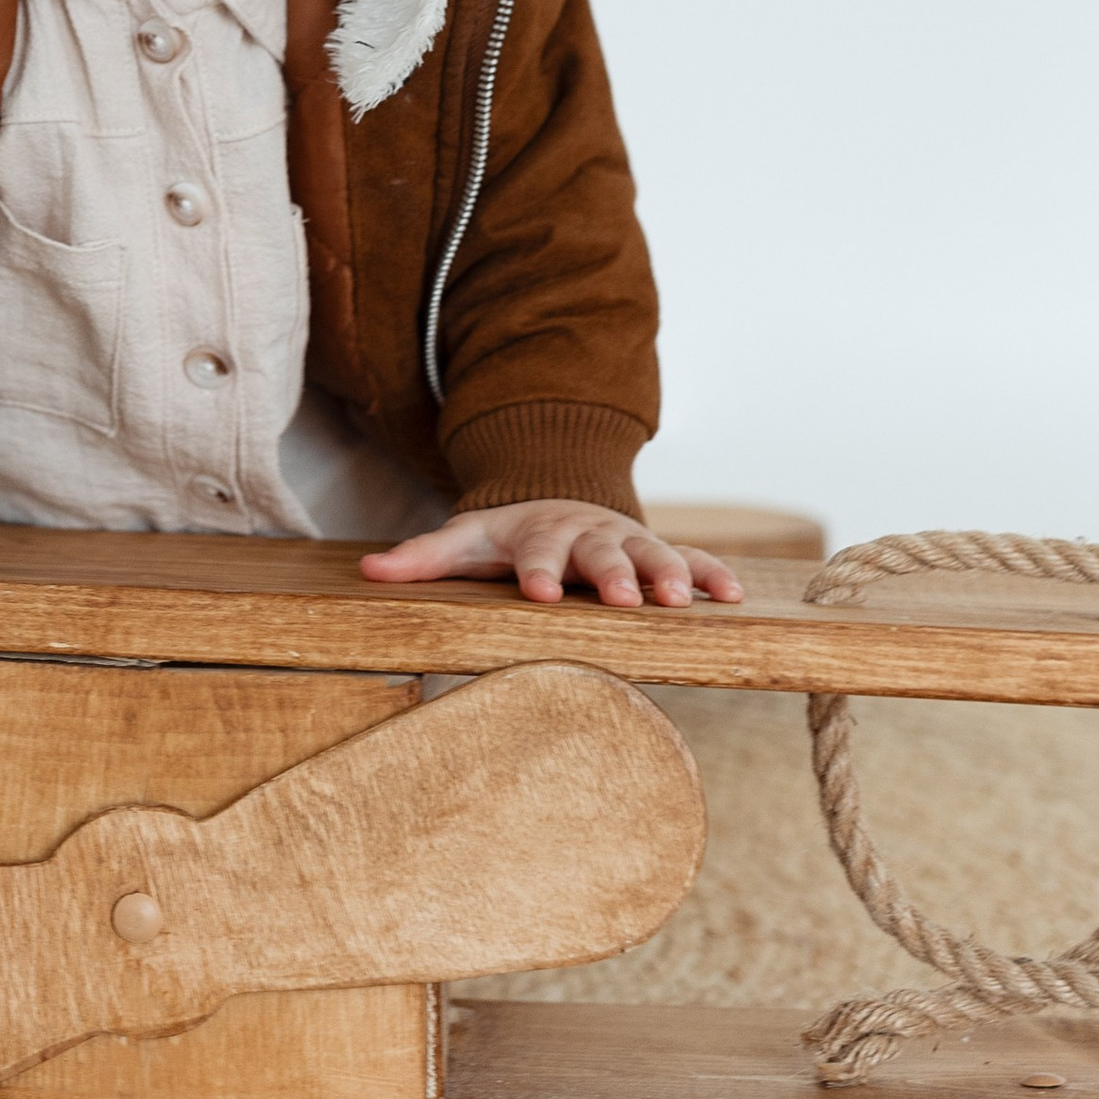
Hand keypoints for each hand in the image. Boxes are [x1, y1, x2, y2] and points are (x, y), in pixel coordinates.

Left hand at [360, 500, 742, 609]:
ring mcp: (628, 539)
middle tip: (628, 599)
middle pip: (602, 552)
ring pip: (652, 552)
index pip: (536, 553)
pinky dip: (712, 574)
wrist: (560, 497)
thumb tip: (367, 570)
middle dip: (616, 573)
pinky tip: (732, 598)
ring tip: (680, 601)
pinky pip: (693, 559)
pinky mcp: (660, 550)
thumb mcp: (465, 541)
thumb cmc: (509, 534)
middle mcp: (587, 534)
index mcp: (539, 534)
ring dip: (669, 573)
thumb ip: (422, 557)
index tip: (541, 594)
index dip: (539, 572)